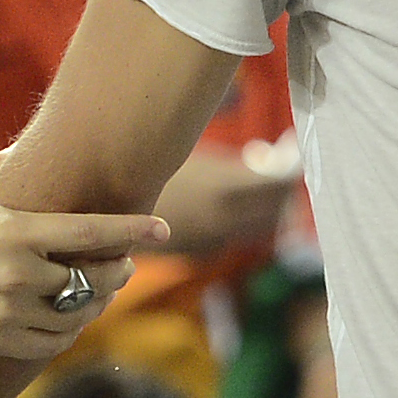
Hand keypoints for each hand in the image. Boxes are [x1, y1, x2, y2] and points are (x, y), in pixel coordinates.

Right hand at [0, 150, 169, 358]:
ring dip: (96, 304)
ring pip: (78, 316)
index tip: (163, 228)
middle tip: (123, 265)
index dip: (133, 230)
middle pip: (94, 280)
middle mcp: (16, 275)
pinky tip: (68, 318)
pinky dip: (68, 331)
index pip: (91, 232)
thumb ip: (0, 167)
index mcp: (14, 233)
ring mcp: (7, 312)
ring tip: (98, 291)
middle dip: (118, 272)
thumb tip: (31, 146)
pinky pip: (52, 344)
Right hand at [152, 147, 299, 257]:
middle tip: (277, 158)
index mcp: (225, 189)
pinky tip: (230, 193)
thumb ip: (233, 166)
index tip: (293, 148)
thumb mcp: (190, 155)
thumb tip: (271, 159)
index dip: (292, 165)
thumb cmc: (143, 164)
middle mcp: (225, 220)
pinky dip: (245, 214)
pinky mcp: (201, 248)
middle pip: (278, 207)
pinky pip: (238, 232)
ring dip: (266, 202)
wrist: (104, 209)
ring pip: (261, 225)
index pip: (281, 183)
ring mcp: (214, 239)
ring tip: (254, 173)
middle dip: (282, 184)